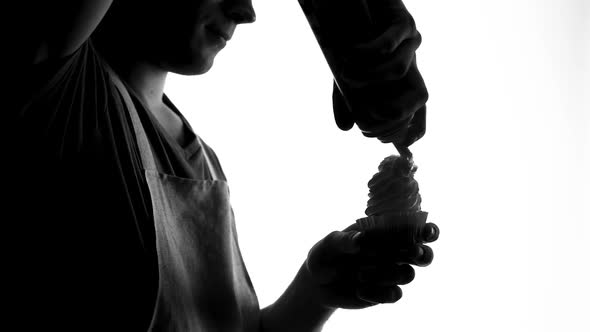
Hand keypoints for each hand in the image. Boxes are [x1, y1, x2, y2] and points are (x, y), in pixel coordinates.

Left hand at [305, 222, 438, 309]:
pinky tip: (360, 290)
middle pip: (423, 254)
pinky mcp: (385, 293)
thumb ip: (343, 240)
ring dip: (387, 274)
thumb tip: (359, 239)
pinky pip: (395, 294)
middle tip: (412, 253)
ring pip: (408, 275)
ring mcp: (391, 273)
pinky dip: (378, 292)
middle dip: (422, 254)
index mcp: (385, 233)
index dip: (426, 230)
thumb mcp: (329, 244)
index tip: (428, 232)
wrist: (318, 282)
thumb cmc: (326, 254)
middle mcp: (393, 252)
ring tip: (360, 274)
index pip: (413, 228)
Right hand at [332, 0, 427, 145]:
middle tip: (364, 115)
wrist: (353, 8)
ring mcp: (412, 43)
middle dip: (394, 114)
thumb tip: (345, 128)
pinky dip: (366, 54)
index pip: (420, 115)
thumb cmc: (352, 46)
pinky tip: (348, 53)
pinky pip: (387, 44)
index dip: (409, 132)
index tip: (381, 139)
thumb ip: (348, 104)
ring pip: (398, 70)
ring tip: (346, 74)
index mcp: (404, 85)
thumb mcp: (349, 80)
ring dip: (369, 78)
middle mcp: (414, 66)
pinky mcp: (403, 22)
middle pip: (421, 97)